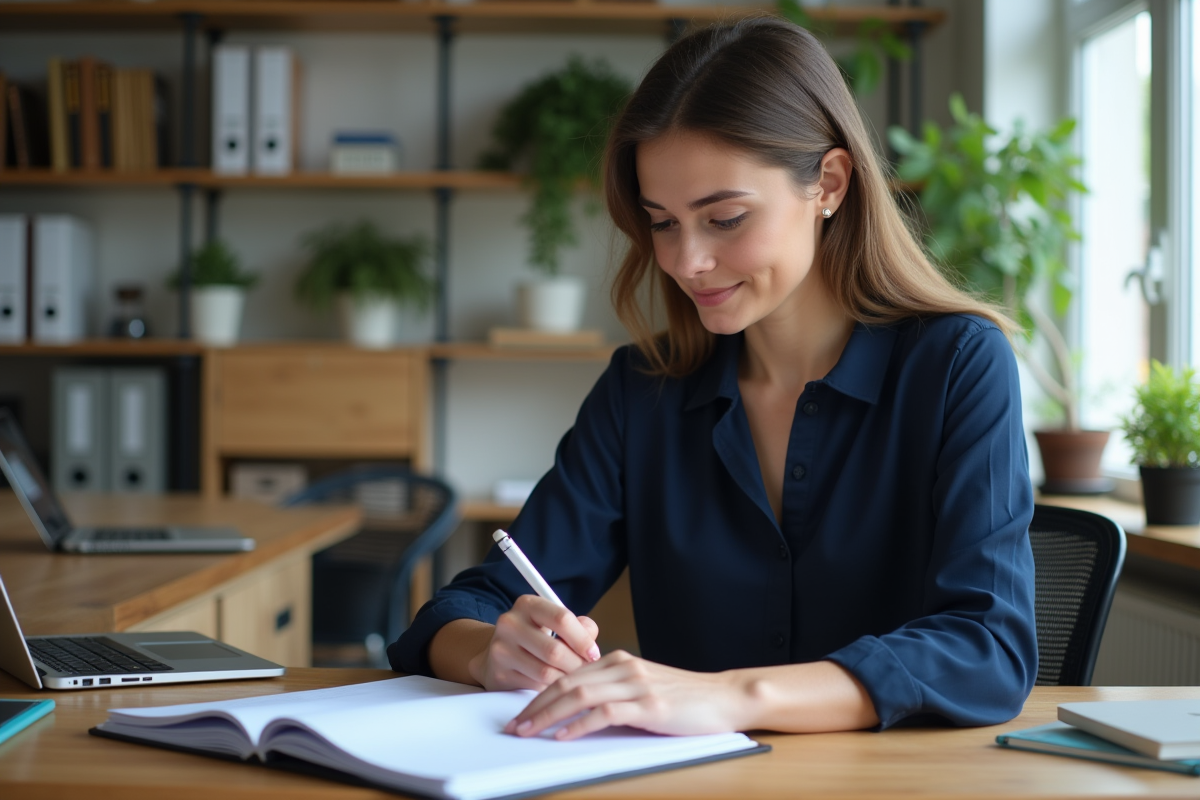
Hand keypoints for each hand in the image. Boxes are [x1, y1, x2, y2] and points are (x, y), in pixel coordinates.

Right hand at [467, 594, 600, 691]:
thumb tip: (592, 649)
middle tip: (586, 672)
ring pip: (546, 672)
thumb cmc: (537, 637)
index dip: (583, 639)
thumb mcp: (555, 624)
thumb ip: (580, 628)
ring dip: (565, 679)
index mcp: (527, 605)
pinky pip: (535, 687)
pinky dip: (551, 690)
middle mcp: (510, 624)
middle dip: (577, 665)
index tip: (594, 654)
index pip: (561, 619)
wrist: (498, 656)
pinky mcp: (499, 675)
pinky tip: (555, 687)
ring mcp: (501, 650)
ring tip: (573, 679)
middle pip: (554, 650)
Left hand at [503, 650, 749, 739]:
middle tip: (514, 726)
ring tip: (529, 731)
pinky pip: (605, 713)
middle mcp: (624, 667)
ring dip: (548, 714)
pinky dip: (580, 724)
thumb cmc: (686, 698)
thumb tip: (578, 714)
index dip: (539, 694)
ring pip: (579, 694)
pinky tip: (564, 736)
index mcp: (619, 662)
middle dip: (535, 705)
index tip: (521, 714)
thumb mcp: (644, 689)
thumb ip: (614, 694)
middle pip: (566, 682)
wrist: (726, 697)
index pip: (568, 675)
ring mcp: (636, 685)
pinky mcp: (649, 706)